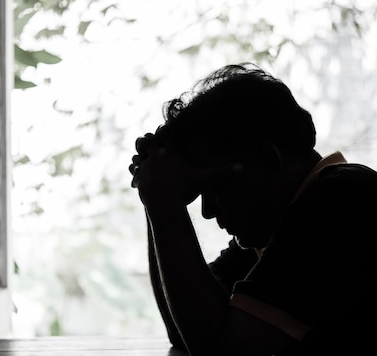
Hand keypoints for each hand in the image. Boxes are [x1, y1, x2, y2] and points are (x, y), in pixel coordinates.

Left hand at [129, 135, 243, 207]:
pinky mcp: (139, 175)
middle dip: (149, 141)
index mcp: (170, 150)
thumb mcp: (204, 180)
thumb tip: (242, 168)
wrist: (165, 202)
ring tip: (146, 159)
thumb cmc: (185, 189)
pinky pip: (134, 168)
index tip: (166, 133)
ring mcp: (145, 163)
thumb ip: (222, 172)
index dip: (164, 132)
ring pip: (137, 152)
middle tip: (153, 145)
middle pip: (147, 138)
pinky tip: (141, 174)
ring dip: (141, 155)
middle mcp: (155, 153)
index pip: (164, 131)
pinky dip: (137, 171)